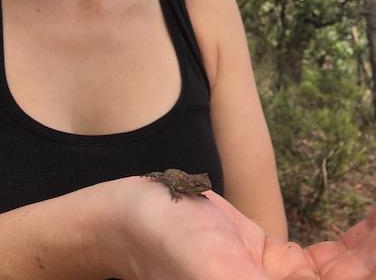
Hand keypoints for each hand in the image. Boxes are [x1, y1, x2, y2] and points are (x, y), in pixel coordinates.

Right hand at [103, 176, 375, 278]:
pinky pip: (330, 259)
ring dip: (373, 249)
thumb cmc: (167, 243)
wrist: (136, 215)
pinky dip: (358, 241)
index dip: (368, 275)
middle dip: (375, 260)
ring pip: (348, 277)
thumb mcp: (218, 272)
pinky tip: (371, 223)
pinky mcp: (274, 264)